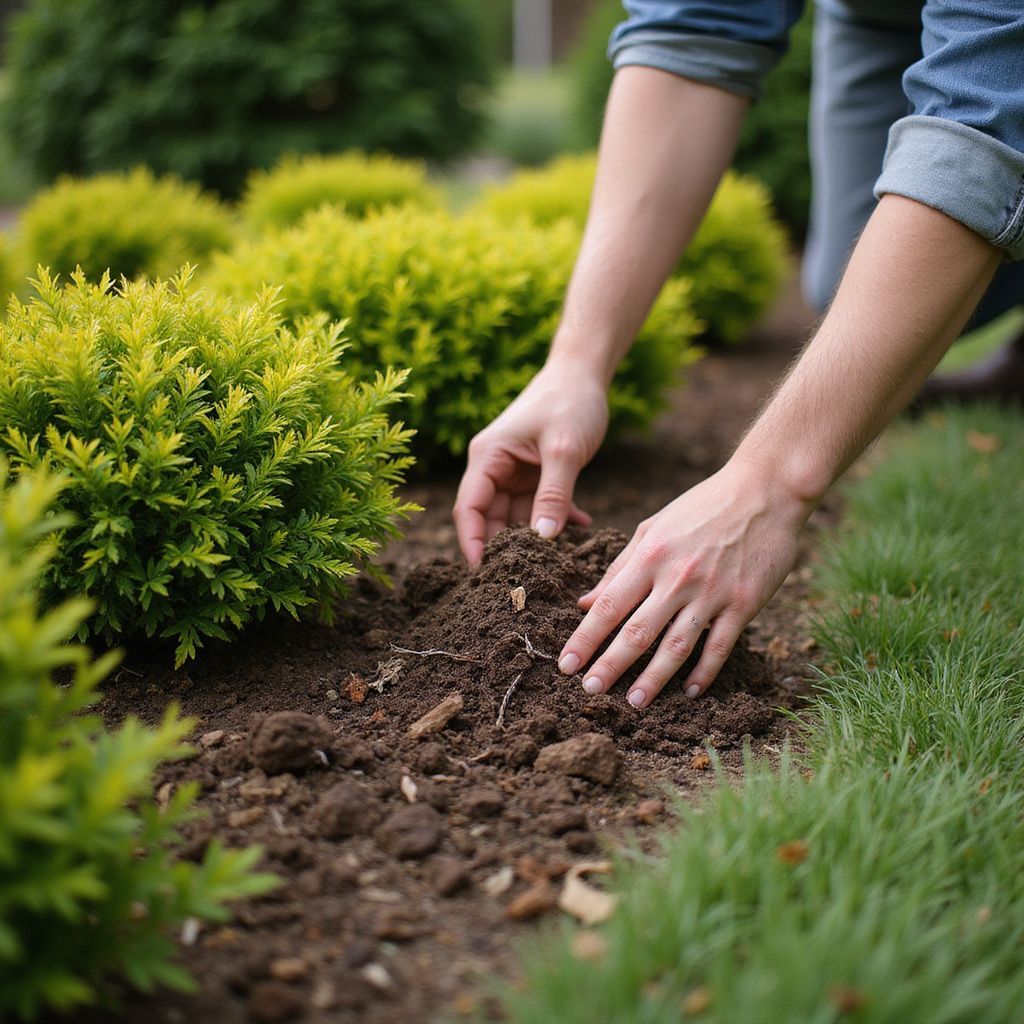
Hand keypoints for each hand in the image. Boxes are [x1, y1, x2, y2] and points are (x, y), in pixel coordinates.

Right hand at [453, 360, 608, 564]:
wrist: (584, 373)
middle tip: (524, 578)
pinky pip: (539, 507)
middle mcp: (494, 466)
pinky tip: (582, 526)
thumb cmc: (570, 402)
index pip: (469, 507)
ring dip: (536, 536)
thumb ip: (554, 495)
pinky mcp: (535, 475)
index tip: (484, 574)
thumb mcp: (564, 450)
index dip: (472, 542)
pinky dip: (557, 518)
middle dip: (506, 547)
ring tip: (557, 559)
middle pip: (489, 517)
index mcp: (487, 457)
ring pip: (516, 516)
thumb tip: (543, 540)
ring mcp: (514, 472)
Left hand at [556, 458, 813, 706]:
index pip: (609, 606)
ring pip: (676, 645)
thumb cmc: (702, 507)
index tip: (566, 665)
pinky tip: (690, 691)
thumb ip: (619, 567)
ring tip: (635, 702)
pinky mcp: (743, 603)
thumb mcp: (653, 527)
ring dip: (653, 678)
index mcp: (650, 555)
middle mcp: (677, 577)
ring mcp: (712, 592)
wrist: (765, 491)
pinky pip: (720, 645)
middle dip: (610, 665)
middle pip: (637, 632)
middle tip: (590, 691)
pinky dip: (704, 672)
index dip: (585, 638)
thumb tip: (585, 604)